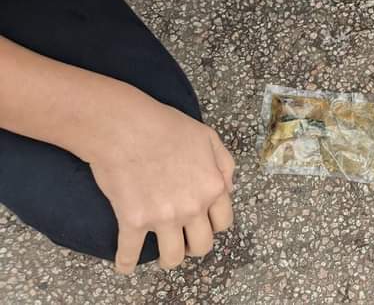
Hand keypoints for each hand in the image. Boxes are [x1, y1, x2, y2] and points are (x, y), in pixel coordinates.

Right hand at [85, 89, 234, 273]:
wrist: (127, 127)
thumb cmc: (167, 127)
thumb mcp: (209, 138)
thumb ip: (224, 165)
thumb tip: (228, 190)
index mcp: (212, 187)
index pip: (224, 222)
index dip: (214, 224)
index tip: (205, 224)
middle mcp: (192, 207)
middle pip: (202, 245)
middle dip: (195, 245)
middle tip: (185, 240)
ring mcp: (163, 217)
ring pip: (173, 257)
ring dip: (169, 258)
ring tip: (162, 253)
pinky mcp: (133, 221)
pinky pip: (130, 254)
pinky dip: (126, 264)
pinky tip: (125, 266)